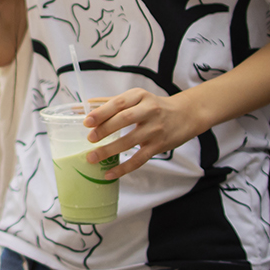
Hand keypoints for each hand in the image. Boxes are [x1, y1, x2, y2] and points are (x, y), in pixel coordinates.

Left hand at [81, 88, 205, 178]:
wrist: (185, 115)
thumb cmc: (155, 106)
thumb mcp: (137, 98)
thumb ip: (111, 102)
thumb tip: (84, 105)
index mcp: (140, 96)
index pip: (119, 103)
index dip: (102, 112)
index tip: (87, 121)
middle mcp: (149, 110)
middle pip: (124, 119)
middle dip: (105, 129)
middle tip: (90, 138)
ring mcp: (155, 129)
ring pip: (130, 140)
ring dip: (109, 150)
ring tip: (92, 157)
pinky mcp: (159, 146)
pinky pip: (139, 159)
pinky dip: (124, 168)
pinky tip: (110, 173)